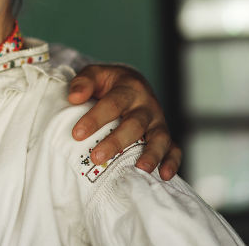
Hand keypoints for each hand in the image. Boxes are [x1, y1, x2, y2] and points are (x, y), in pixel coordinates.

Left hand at [67, 63, 181, 180]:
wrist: (130, 82)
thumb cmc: (108, 82)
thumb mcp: (94, 74)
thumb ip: (83, 82)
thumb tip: (74, 97)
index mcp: (129, 88)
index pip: (112, 104)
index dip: (95, 119)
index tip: (77, 134)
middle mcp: (146, 105)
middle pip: (134, 124)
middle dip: (116, 142)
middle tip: (96, 157)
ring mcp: (158, 121)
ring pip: (159, 138)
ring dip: (151, 154)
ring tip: (140, 169)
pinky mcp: (164, 134)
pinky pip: (174, 148)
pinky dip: (172, 162)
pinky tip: (163, 175)